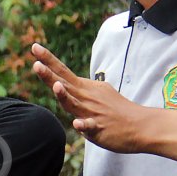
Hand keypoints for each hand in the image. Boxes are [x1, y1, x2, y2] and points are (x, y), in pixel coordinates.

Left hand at [31, 42, 172, 154]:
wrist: (141, 125)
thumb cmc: (116, 110)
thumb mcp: (96, 95)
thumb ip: (76, 92)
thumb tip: (61, 84)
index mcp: (83, 88)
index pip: (62, 72)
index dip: (48, 60)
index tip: (34, 47)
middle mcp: (86, 97)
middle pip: (64, 83)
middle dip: (49, 73)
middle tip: (36, 61)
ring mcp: (92, 112)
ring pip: (74, 103)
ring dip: (64, 95)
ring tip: (55, 85)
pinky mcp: (99, 128)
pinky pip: (89, 126)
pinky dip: (83, 124)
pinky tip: (77, 123)